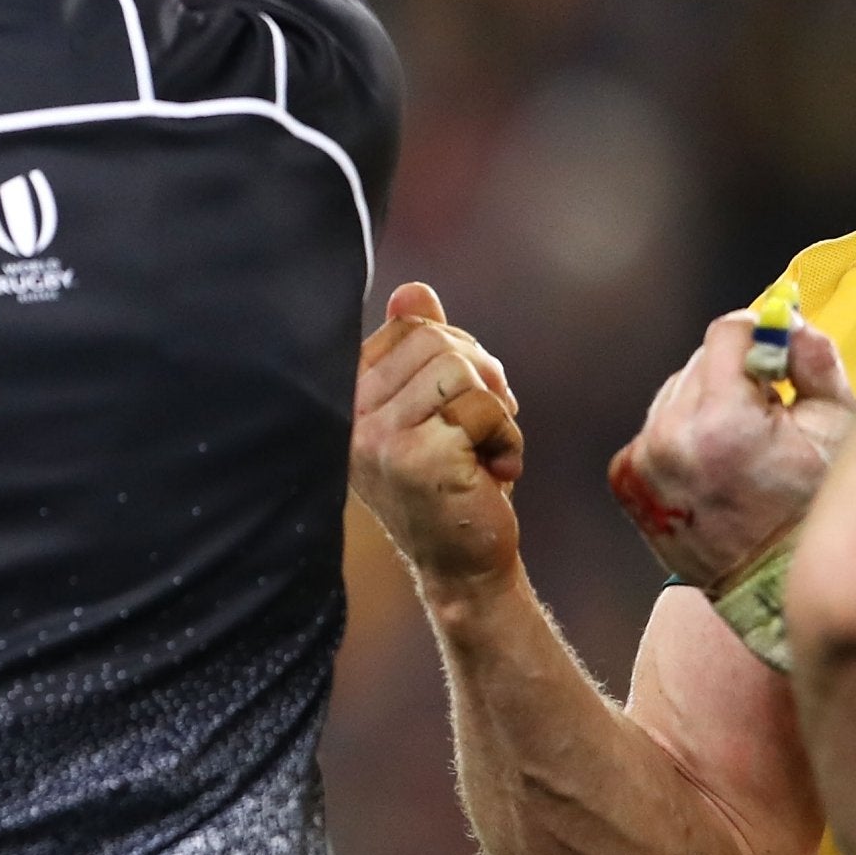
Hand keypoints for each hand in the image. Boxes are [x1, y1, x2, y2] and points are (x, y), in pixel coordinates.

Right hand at [351, 283, 526, 604]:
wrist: (463, 565)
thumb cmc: (451, 482)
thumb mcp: (431, 408)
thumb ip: (418, 347)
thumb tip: (415, 289)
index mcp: (348, 394)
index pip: (412, 327)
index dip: (457, 356)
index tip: (460, 406)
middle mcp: (350, 412)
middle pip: (438, 342)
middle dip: (482, 379)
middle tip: (484, 430)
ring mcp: (377, 435)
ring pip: (461, 371)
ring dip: (496, 412)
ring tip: (485, 453)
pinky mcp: (416, 456)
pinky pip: (483, 408)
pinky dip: (508, 439)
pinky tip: (493, 475)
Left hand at [606, 309, 855, 590]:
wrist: (776, 589)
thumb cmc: (817, 511)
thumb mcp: (839, 430)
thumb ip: (813, 361)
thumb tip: (785, 320)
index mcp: (722, 422)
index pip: (725, 335)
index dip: (757, 337)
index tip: (776, 352)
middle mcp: (670, 438)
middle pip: (698, 364)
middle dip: (735, 378)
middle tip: (770, 414)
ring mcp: (642, 464)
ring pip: (674, 396)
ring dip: (706, 406)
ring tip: (742, 450)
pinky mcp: (625, 483)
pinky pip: (654, 432)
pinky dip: (682, 438)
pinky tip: (713, 469)